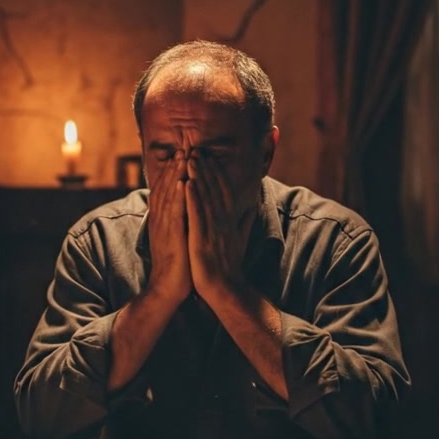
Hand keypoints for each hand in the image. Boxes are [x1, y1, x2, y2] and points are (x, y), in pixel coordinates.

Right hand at [147, 151, 191, 307]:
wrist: (168, 289)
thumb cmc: (178, 265)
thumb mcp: (178, 239)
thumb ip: (181, 223)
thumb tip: (188, 210)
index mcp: (164, 220)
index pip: (167, 191)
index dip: (174, 172)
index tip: (183, 155)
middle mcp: (161, 221)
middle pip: (166, 188)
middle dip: (174, 167)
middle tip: (182, 147)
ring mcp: (164, 228)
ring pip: (170, 196)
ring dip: (176, 175)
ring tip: (183, 157)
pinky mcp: (171, 237)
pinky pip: (175, 213)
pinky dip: (179, 196)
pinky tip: (184, 183)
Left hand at [186, 153, 245, 301]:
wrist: (226, 291)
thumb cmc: (230, 266)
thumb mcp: (241, 239)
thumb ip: (245, 220)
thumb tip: (252, 204)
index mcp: (229, 221)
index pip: (223, 191)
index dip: (216, 172)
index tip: (208, 156)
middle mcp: (223, 222)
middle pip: (214, 189)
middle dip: (205, 168)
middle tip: (196, 148)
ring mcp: (213, 230)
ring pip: (205, 198)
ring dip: (198, 176)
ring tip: (190, 157)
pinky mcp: (203, 240)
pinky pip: (197, 215)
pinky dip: (193, 198)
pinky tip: (187, 183)